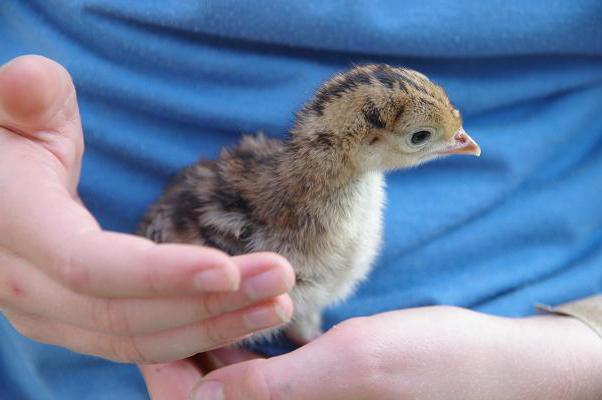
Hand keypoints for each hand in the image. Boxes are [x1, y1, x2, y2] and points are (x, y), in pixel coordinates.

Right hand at [0, 55, 293, 362]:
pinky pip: (139, 344)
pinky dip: (192, 336)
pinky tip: (242, 319)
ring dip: (213, 326)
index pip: (91, 266)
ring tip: (276, 305)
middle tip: (281, 280)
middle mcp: (25, 289)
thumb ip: (26, 99)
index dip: (161, 273)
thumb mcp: (15, 115)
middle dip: (210, 304)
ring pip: (138, 340)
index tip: (231, 268)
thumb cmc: (10, 145)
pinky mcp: (73, 324)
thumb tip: (26, 82)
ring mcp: (48, 315)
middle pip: (127, 315)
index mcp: (16, 230)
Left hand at [144, 306, 601, 399]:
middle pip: (210, 396)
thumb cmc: (434, 364)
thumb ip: (277, 388)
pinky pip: (260, 368)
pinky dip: (239, 340)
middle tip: (165, 301)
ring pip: (232, 381)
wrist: (489, 364)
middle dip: (183, 354)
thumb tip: (202, 398)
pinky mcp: (313, 382)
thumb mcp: (355, 364)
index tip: (149, 328)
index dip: (167, 375)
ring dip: (209, 343)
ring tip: (192, 298)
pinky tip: (233, 306)